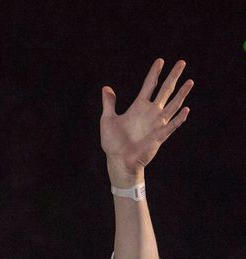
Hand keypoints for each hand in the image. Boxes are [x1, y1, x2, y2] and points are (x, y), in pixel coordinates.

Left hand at [100, 59, 192, 185]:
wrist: (118, 161)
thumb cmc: (113, 142)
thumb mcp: (108, 120)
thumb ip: (109, 104)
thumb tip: (106, 88)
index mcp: (138, 107)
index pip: (149, 85)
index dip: (154, 73)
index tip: (160, 61)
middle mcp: (150, 112)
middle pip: (165, 90)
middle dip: (173, 77)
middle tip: (181, 62)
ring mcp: (156, 124)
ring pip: (172, 105)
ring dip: (181, 94)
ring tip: (190, 82)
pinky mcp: (159, 136)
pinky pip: (171, 126)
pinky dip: (178, 119)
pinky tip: (185, 110)